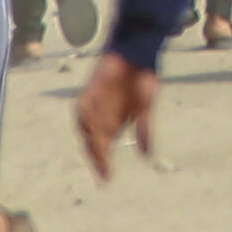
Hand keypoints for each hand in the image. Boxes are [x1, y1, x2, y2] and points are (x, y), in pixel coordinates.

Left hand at [76, 53, 158, 181]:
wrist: (138, 50)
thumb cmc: (142, 79)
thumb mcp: (146, 108)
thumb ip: (144, 130)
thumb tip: (147, 157)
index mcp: (112, 123)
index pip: (102, 148)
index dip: (103, 164)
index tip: (108, 180)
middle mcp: (100, 115)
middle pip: (91, 141)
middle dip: (96, 156)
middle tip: (103, 169)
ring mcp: (94, 102)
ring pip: (85, 126)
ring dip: (90, 138)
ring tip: (99, 151)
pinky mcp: (91, 88)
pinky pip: (83, 105)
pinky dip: (85, 116)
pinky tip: (90, 126)